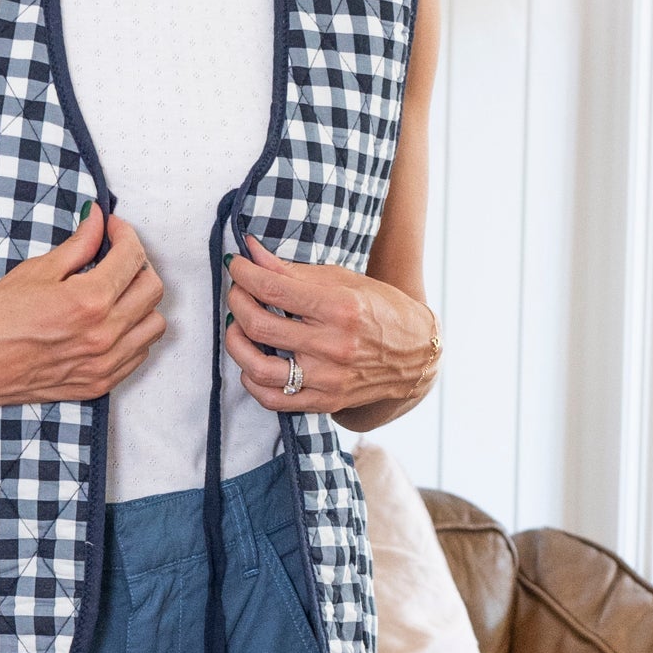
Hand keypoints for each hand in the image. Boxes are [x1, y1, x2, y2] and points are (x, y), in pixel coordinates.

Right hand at [0, 206, 165, 407]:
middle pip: (152, 288)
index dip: (125, 234)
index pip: (133, 257)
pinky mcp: (98, 384)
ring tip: (115, 290)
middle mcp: (104, 335)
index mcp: (90, 301)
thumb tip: (98, 220)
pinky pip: (139, 355)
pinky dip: (134, 333)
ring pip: (154, 325)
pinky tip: (111, 322)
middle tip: (115, 256)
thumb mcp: (36, 271)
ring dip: (141, 301)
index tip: (111, 229)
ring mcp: (104, 364)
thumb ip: (77, 245)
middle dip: (138, 263)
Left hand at [223, 235, 439, 420]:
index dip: (244, 273)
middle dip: (237, 302)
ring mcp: (328, 378)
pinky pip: (273, 400)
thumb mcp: (343, 280)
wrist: (417, 354)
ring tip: (238, 327)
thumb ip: (293, 270)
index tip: (235, 264)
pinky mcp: (325, 401)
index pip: (273, 289)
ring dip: (235, 344)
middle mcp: (333, 346)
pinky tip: (252, 362)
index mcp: (340, 308)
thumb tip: (252, 252)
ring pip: (259, 368)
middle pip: (260, 326)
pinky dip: (252, 381)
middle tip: (237, 291)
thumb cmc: (380, 310)